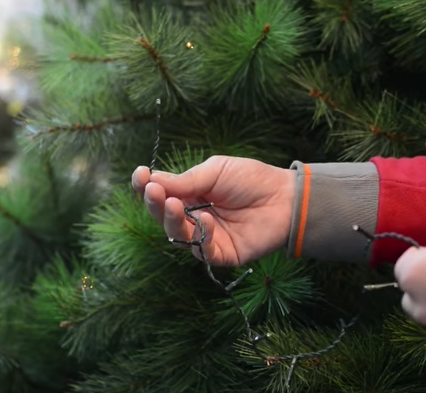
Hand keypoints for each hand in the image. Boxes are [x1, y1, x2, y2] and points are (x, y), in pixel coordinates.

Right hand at [132, 156, 295, 265]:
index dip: (148, 186)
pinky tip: (204, 218)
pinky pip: (202, 250)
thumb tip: (150, 180)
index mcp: (192, 193)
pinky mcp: (221, 254)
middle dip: (154, 203)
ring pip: (177, 235)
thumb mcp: (216, 172)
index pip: (162, 193)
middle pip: (163, 216)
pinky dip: (200, 235)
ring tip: (173, 204)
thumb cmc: (253, 180)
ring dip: (171, 220)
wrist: (286, 198)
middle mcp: (195, 216)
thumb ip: (185, 180)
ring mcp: (207, 236)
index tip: (139, 175)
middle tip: (153, 191)